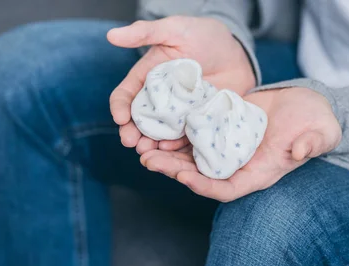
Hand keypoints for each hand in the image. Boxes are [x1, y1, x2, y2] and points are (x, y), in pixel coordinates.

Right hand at [107, 17, 255, 153]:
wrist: (236, 51)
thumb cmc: (203, 35)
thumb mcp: (174, 29)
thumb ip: (145, 33)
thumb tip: (111, 35)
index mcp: (148, 78)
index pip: (127, 94)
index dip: (120, 106)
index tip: (119, 118)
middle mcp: (160, 99)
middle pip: (140, 119)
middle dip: (132, 132)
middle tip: (130, 142)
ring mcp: (178, 113)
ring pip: (159, 133)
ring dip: (151, 144)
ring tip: (148, 153)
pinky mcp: (196, 122)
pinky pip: (184, 137)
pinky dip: (176, 146)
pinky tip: (171, 150)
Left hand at [139, 87, 341, 201]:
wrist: (309, 105)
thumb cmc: (318, 124)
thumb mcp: (322, 132)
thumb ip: (313, 143)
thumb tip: (299, 151)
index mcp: (259, 173)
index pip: (227, 189)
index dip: (204, 186)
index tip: (183, 177)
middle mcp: (240, 164)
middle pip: (201, 174)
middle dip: (174, 170)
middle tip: (148, 159)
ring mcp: (229, 146)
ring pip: (193, 157)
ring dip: (169, 153)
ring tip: (143, 145)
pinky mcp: (223, 126)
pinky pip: (196, 134)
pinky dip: (178, 132)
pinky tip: (159, 125)